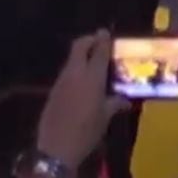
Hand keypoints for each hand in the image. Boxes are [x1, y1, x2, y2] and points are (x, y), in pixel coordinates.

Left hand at [36, 30, 128, 167]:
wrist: (56, 145)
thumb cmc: (86, 132)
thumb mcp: (104, 118)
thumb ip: (114, 104)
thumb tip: (124, 100)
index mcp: (90, 78)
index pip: (97, 52)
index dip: (102, 41)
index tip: (105, 32)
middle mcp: (73, 74)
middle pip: (78, 48)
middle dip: (88, 41)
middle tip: (98, 40)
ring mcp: (61, 81)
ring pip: (71, 60)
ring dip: (80, 54)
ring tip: (93, 58)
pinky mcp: (53, 90)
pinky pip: (66, 73)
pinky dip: (75, 68)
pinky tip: (82, 76)